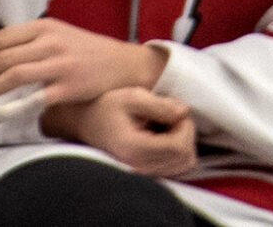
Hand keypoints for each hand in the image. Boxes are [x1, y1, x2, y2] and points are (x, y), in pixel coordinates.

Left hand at [0, 17, 162, 106]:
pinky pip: (34, 98)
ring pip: (14, 75)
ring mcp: (60, 65)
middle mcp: (51, 42)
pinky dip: (13, 106)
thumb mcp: (59, 34)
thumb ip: (32, 41)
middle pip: (4, 57)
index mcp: (45, 27)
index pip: (2, 38)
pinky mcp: (69, 87)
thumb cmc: (86, 51)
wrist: (123, 64)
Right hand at [42, 87, 195, 176]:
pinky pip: (177, 167)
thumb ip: (159, 105)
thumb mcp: (132, 97)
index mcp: (135, 149)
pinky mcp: (148, 174)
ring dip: (183, 141)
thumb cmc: (107, 107)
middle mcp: (140, 168)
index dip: (185, 126)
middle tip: (169, 114)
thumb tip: (184, 112)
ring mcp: (144, 175)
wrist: (87, 122)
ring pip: (184, 165)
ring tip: (165, 124)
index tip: (172, 109)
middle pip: (185, 158)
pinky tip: (163, 135)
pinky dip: (177, 150)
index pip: (179, 147)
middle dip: (185, 132)